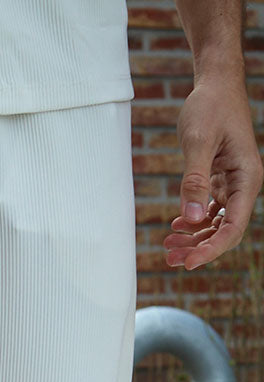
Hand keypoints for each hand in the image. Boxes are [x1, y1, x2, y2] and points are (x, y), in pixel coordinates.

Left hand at [163, 74, 262, 270]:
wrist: (214, 84)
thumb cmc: (210, 107)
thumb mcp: (199, 142)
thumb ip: (194, 181)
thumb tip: (192, 219)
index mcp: (247, 178)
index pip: (233, 227)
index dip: (212, 249)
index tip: (189, 263)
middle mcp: (243, 184)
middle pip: (225, 230)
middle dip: (199, 248)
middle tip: (170, 258)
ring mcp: (232, 183)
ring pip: (216, 222)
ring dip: (194, 238)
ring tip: (168, 246)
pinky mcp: (220, 179)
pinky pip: (209, 209)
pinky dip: (193, 221)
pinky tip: (175, 226)